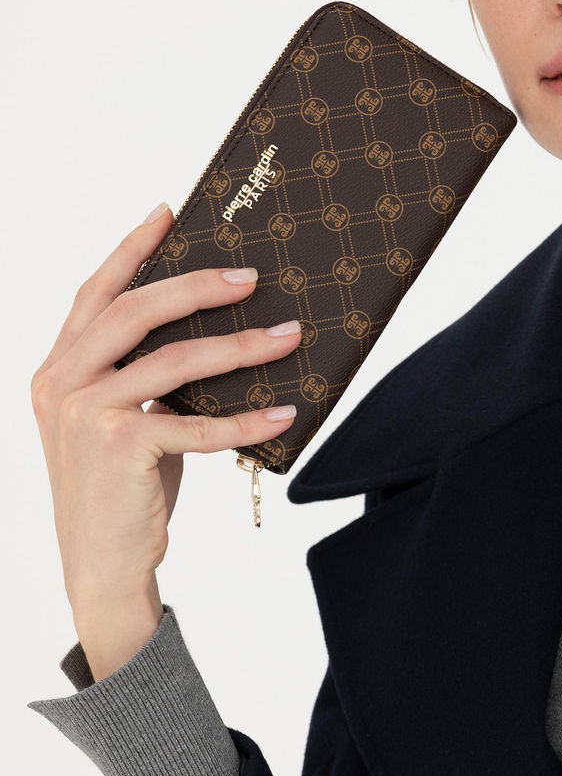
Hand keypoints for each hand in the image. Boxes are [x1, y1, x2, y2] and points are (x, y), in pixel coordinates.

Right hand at [30, 203, 302, 612]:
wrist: (100, 563)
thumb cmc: (121, 487)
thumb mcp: (123, 420)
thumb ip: (146, 375)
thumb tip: (215, 331)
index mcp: (59, 367)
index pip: (97, 293)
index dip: (132, 250)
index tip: (168, 212)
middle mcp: (62, 382)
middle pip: (134, 311)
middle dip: (197, 286)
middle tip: (250, 277)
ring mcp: (86, 414)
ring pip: (174, 361)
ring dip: (240, 347)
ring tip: (288, 337)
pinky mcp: (118, 448)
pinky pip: (197, 423)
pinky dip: (247, 420)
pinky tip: (285, 412)